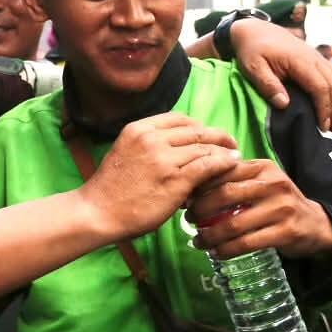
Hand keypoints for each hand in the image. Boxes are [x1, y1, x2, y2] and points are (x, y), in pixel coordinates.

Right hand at [79, 114, 241, 240]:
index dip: (198, 126)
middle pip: (195, 130)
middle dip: (217, 136)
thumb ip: (149, 147)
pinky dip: (224, 163)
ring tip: (235, 157)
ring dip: (224, 151)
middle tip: (230, 143)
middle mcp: (151, 138)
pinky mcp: (175, 179)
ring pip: (205, 147)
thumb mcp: (125, 154)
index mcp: (138, 129)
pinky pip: (208, 165)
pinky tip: (232, 165)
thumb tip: (177, 152)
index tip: (208, 134)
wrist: (97, 212)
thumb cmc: (109, 190)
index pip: (178, 118)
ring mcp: (164, 158)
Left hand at [188, 159, 331, 259]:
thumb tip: (190, 189)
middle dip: (201, 210)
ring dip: (210, 235)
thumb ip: (234, 182)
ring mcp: (282, 208)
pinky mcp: (287, 231)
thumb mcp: (260, 184)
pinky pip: (247, 243)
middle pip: (225, 195)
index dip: (199, 185)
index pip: (223, 171)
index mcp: (262, 168)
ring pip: (234, 223)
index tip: (185, 198)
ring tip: (198, 241)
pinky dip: (226, 250)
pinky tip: (216, 253)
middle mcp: (273, 184)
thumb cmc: (278, 203)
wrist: (316, 225)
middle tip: (189, 220)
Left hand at [229, 18, 331, 133]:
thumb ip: (268, 85)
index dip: (325, 109)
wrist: (255, 30)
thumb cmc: (252, 50)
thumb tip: (284, 104)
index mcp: (300, 61)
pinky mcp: (319, 61)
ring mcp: (319, 59)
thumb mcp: (253, 67)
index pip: (320, 87)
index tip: (324, 128)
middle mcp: (315, 59)